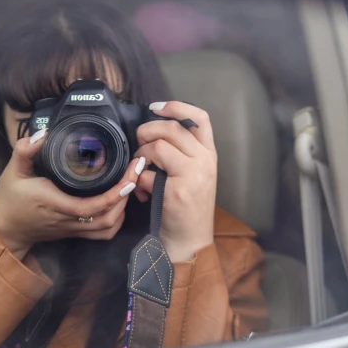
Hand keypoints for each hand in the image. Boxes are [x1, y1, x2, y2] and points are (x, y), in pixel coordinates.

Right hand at [0, 129, 143, 260]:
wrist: (4, 229)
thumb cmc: (10, 199)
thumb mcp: (13, 170)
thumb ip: (25, 150)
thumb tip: (43, 133)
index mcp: (56, 203)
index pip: (93, 204)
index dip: (117, 191)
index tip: (130, 172)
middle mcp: (68, 219)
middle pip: (108, 217)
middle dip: (127, 196)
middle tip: (135, 172)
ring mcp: (73, 228)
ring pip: (108, 227)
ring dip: (124, 208)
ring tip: (130, 185)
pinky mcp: (75, 233)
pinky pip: (103, 233)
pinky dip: (116, 221)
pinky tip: (119, 204)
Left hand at [133, 102, 216, 261]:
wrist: (190, 240)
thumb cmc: (185, 206)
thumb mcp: (193, 173)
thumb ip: (182, 150)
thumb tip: (154, 128)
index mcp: (209, 154)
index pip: (199, 118)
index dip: (176, 106)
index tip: (155, 107)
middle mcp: (205, 162)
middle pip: (172, 128)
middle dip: (147, 132)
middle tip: (140, 144)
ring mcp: (193, 176)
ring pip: (158, 147)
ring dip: (141, 157)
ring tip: (141, 172)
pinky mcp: (176, 192)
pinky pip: (146, 174)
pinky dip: (138, 181)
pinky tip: (142, 193)